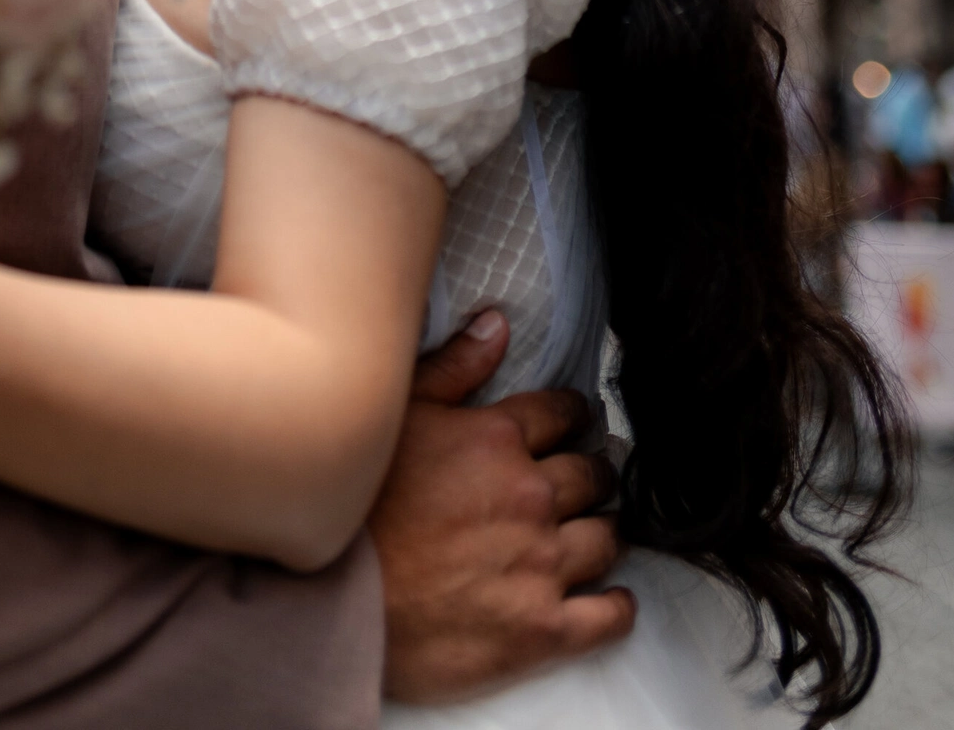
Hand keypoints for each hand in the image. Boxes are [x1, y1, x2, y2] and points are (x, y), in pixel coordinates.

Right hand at [370, 310, 632, 703]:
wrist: (336, 603)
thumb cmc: (357, 508)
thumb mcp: (397, 416)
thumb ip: (453, 367)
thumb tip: (498, 324)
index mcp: (497, 439)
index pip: (562, 414)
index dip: (571, 416)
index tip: (574, 422)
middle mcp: (531, 496)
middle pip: (591, 475)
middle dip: (592, 473)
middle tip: (588, 478)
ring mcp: (542, 564)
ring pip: (605, 537)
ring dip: (604, 530)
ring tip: (595, 531)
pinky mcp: (544, 628)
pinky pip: (606, 617)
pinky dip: (617, 607)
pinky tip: (614, 598)